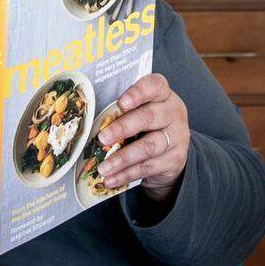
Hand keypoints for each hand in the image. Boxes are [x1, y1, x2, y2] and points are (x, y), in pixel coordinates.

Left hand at [95, 74, 188, 201]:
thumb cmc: (147, 126)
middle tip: (102, 138)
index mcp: (163, 95)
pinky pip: (148, 167)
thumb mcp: (141, 111)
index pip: (155, 86)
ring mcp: (177, 136)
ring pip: (148, 146)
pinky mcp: (174, 159)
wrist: (172, 152)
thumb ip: (122, 111)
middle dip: (122, 128)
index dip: (138, 93)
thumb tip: (87, 119)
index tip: (121, 103)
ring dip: (122, 158)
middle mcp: (173, 113)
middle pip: (149, 117)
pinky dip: (127, 174)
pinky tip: (111, 179)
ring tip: (103, 168)